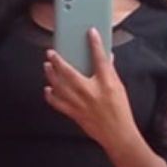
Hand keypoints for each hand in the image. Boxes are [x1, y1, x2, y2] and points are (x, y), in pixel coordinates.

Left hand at [43, 28, 137, 148]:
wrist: (117, 134)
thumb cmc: (120, 111)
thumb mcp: (119, 87)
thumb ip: (111, 71)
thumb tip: (107, 57)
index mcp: (106, 83)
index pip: (100, 58)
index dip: (95, 43)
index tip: (90, 32)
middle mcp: (91, 91)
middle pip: (69, 72)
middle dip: (57, 60)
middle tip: (51, 53)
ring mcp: (80, 103)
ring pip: (59, 86)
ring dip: (51, 75)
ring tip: (47, 66)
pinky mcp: (74, 113)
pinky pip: (57, 102)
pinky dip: (50, 95)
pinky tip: (48, 88)